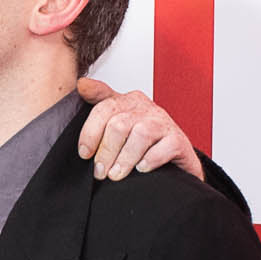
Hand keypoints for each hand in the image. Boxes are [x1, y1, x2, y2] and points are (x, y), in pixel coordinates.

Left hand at [75, 77, 203, 180]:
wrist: (174, 161)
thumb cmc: (144, 142)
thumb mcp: (118, 120)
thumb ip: (99, 101)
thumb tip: (82, 84)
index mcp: (129, 102)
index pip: (104, 108)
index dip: (90, 132)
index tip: (84, 153)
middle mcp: (147, 109)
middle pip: (119, 125)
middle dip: (106, 151)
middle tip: (100, 171)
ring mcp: (164, 124)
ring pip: (140, 135)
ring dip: (125, 158)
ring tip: (116, 175)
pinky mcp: (178, 141)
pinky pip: (164, 148)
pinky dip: (150, 160)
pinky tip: (141, 169)